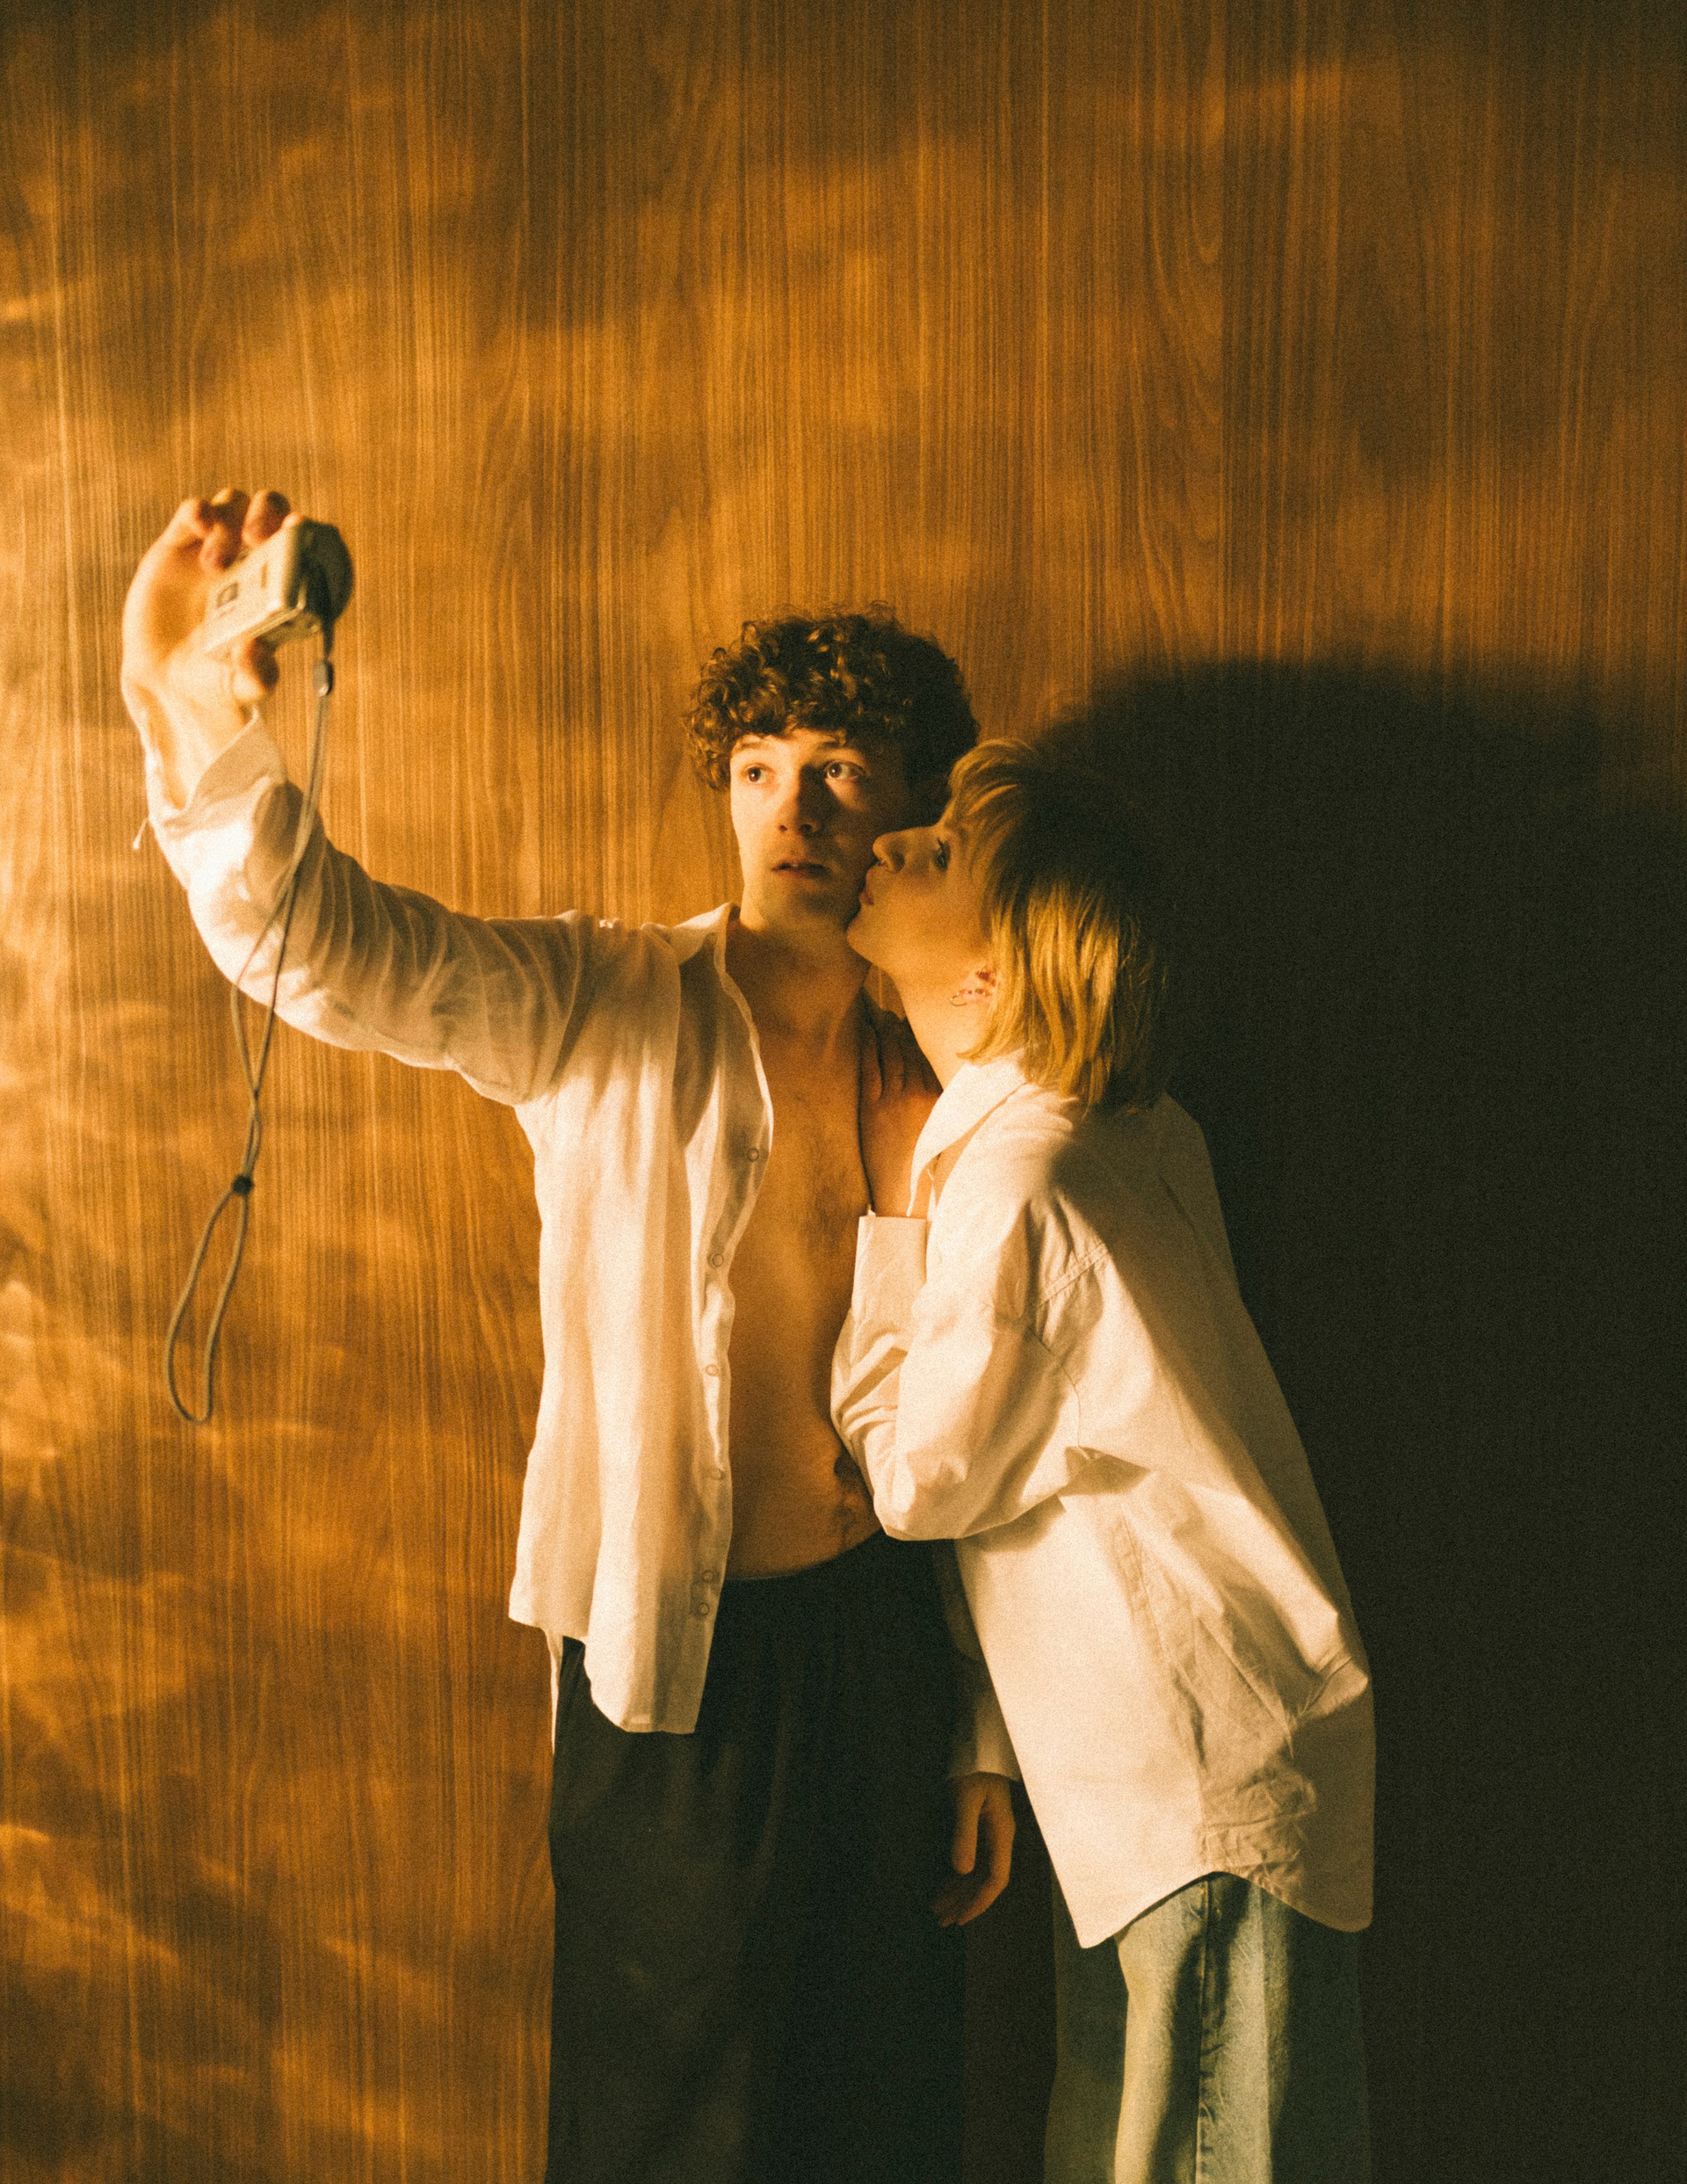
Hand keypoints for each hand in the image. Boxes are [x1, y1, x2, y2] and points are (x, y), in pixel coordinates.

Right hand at [121, 487, 290, 802]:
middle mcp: (251, 560)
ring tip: (215, 566)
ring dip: (230, 522)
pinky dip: (198, 512)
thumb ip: (257, 677)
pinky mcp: (177, 546)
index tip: (302, 530)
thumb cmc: (216, 679)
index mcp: (278, 585)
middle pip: (270, 510)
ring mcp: (215, 548)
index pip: (299, 544)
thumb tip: (255, 649)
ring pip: (233, 504)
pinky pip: (192, 512)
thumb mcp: (242, 687)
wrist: (165, 679)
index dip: (304, 531)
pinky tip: (199, 530)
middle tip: (258, 537)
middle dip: (269, 513)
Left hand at [858, 1012, 939, 1214]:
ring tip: (878, 1016)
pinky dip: (868, 1049)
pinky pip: (870, 1070)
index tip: (910, 1024)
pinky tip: (866, 1033)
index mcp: (938, 1100)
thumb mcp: (941, 1131)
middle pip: (908, 1053)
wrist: (905, 1193)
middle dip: (899, 1030)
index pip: (926, 1060)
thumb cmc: (924, 1167)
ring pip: (890, 1056)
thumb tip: (934, 1084)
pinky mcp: (873, 1109)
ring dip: (884, 1033)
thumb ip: (939, 1105)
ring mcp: (894, 1101)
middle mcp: (918, 1095)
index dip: (917, 1039)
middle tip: (890, 1013)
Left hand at [933, 1771, 1014, 1926]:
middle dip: (964, 1902)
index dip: (980, 1901)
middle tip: (942, 1920)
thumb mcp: (965, 1799)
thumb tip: (961, 1871)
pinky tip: (943, 1888)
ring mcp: (990, 1836)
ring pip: (976, 1874)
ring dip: (958, 1893)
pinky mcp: (979, 1831)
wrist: (978, 1749)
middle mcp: (999, 1840)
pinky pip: (970, 1862)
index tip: (961, 1917)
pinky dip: (956, 1877)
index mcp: (1001, 1834)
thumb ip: (964, 1833)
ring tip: (938, 1910)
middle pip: (984, 1881)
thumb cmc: (974, 1770)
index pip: (996, 1878)